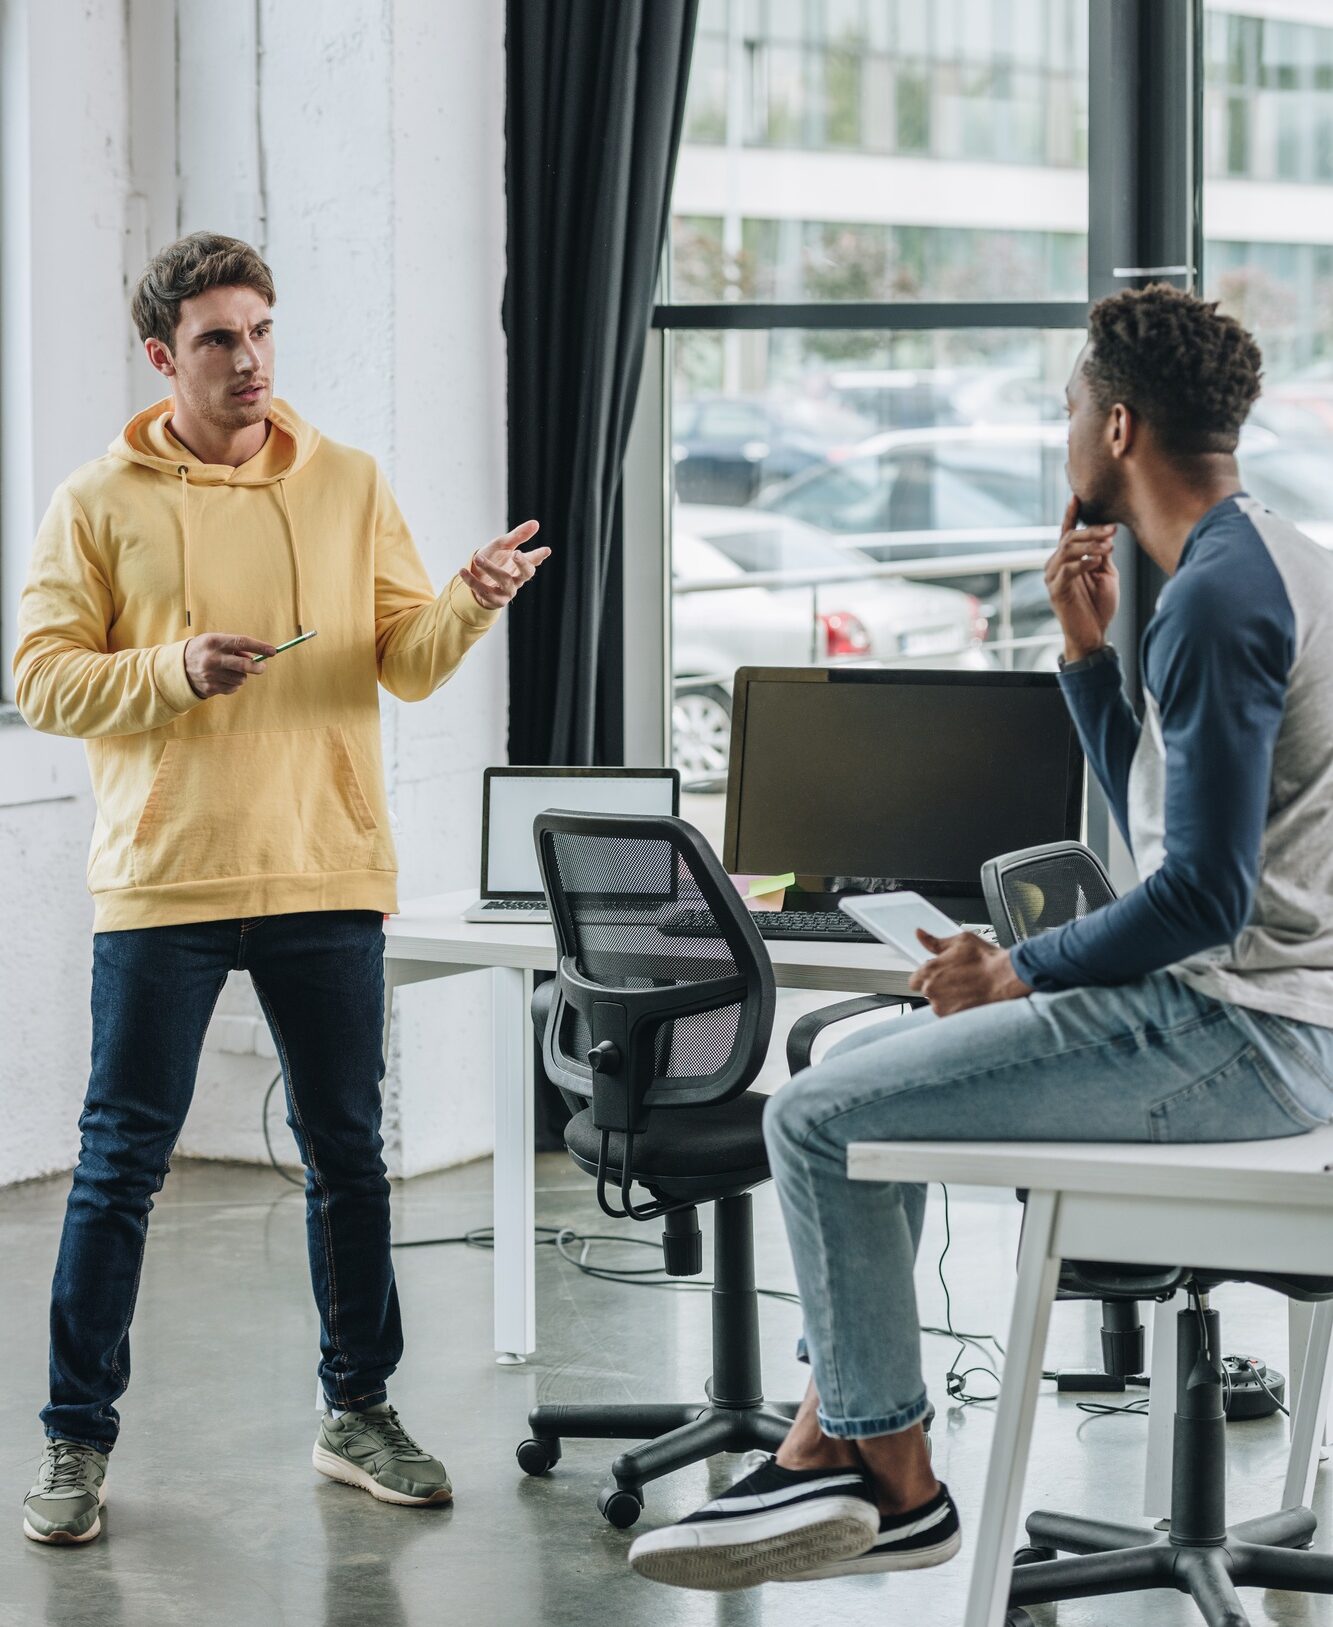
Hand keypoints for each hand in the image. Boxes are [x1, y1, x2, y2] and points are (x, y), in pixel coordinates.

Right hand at [183, 632, 277, 697]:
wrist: (178, 668)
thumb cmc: (204, 650)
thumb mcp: (215, 641)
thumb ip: (235, 646)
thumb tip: (255, 657)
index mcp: (214, 642)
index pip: (242, 642)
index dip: (260, 647)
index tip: (273, 651)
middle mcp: (212, 658)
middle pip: (244, 665)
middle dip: (258, 667)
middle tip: (262, 667)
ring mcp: (211, 675)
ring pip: (241, 678)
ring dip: (242, 675)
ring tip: (231, 670)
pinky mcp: (210, 688)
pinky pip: (233, 688)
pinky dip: (233, 684)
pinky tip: (224, 678)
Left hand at [460, 520, 550, 609]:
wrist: (477, 577)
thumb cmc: (493, 559)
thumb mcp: (503, 545)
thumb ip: (518, 536)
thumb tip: (536, 523)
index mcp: (520, 565)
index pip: (533, 560)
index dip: (539, 556)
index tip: (546, 550)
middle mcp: (517, 579)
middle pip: (526, 574)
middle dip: (522, 564)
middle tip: (517, 554)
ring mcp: (507, 591)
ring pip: (503, 581)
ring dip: (490, 569)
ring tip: (477, 557)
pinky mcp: (494, 600)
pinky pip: (484, 591)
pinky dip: (472, 581)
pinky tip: (463, 570)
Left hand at [908, 931, 1032, 1016]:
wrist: (1007, 979)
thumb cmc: (986, 960)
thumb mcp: (960, 941)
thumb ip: (935, 942)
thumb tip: (920, 935)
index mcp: (930, 971)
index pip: (914, 980)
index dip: (925, 977)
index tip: (937, 975)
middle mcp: (932, 990)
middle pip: (926, 992)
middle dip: (938, 986)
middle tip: (957, 979)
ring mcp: (942, 1006)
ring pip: (938, 1004)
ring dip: (947, 998)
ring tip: (966, 989)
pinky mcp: (954, 1018)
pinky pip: (949, 1014)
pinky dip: (957, 1008)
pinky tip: (969, 998)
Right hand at [1045, 497, 1118, 663]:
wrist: (1094, 633)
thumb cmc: (1099, 605)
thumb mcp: (1106, 573)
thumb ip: (1102, 554)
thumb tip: (1106, 534)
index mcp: (1067, 559)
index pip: (1067, 531)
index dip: (1071, 514)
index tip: (1077, 496)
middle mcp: (1056, 564)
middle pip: (1069, 537)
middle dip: (1092, 531)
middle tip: (1112, 530)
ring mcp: (1053, 577)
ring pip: (1067, 550)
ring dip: (1090, 545)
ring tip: (1109, 546)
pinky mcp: (1055, 591)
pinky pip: (1067, 570)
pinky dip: (1083, 563)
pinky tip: (1097, 562)